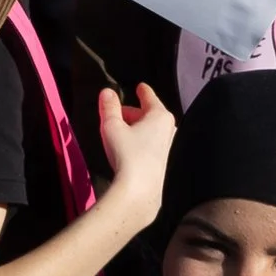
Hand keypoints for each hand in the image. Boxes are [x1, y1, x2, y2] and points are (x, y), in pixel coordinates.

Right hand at [96, 81, 176, 204]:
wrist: (139, 188)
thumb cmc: (126, 152)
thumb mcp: (112, 126)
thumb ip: (109, 107)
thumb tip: (107, 91)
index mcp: (159, 114)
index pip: (149, 97)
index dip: (142, 91)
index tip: (139, 86)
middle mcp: (168, 127)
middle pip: (147, 113)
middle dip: (131, 112)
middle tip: (113, 116)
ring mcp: (167, 144)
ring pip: (148, 128)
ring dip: (134, 127)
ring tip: (117, 132)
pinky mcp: (163, 159)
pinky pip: (149, 140)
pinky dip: (138, 138)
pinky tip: (126, 147)